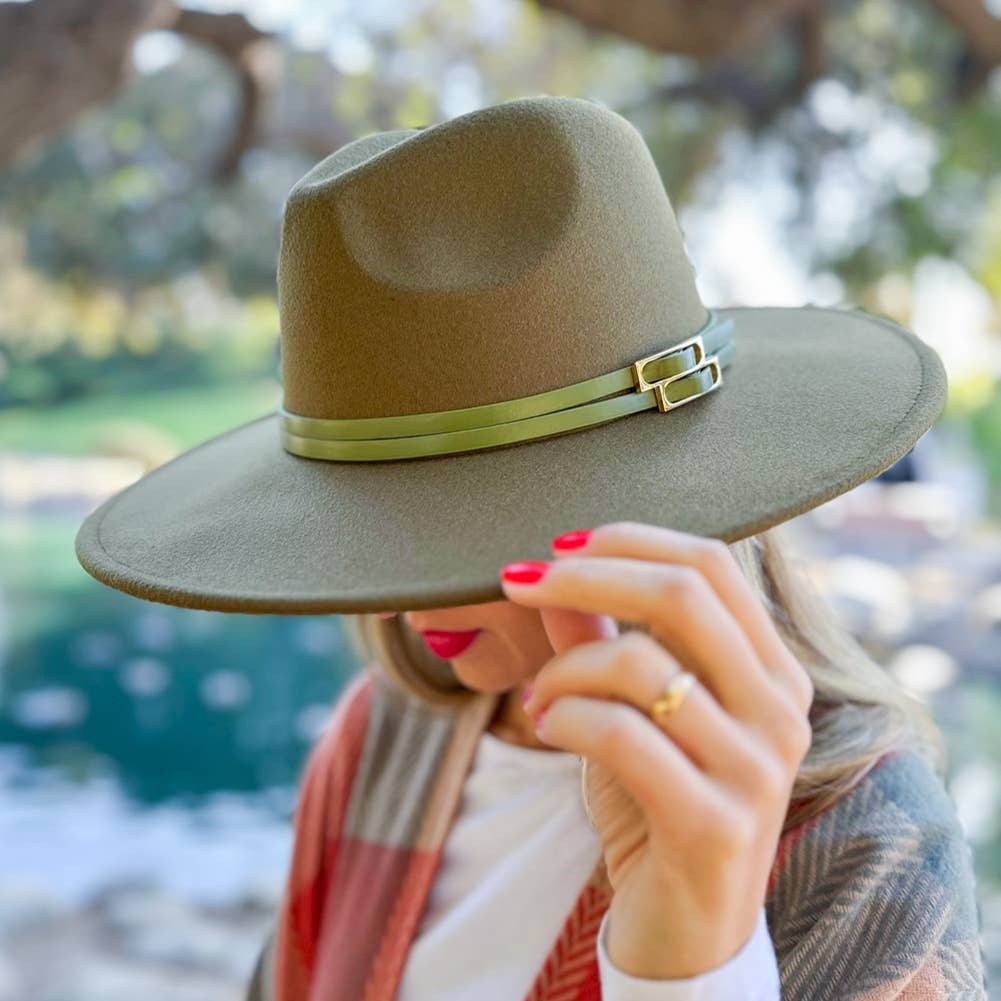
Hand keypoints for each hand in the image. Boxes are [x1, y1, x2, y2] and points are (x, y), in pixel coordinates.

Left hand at [499, 521, 813, 979]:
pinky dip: (565, 715)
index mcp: (771, 670)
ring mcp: (756, 768)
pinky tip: (546, 726)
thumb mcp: (633, 711)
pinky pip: (620, 732)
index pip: (710, 563)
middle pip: (682, 593)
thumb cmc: (658, 805)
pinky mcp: (716, 823)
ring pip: (639, 662)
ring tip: (536, 697)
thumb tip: (548, 572)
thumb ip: (600, 639)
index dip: (629, 540)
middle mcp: (780, 709)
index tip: (559, 545)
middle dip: (585, 576)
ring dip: (562, 667)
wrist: (686, 931)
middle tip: (519, 583)